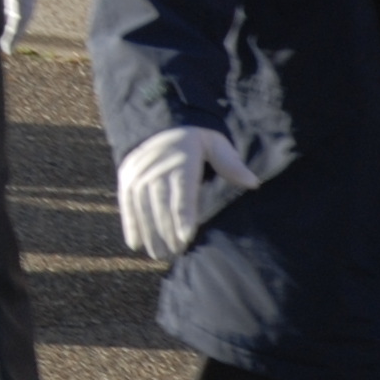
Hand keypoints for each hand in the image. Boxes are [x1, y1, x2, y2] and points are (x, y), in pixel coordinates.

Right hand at [116, 124, 257, 263]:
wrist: (164, 125)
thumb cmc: (198, 141)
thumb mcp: (216, 145)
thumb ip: (231, 165)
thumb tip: (252, 182)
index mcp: (182, 159)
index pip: (182, 191)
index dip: (183, 216)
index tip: (186, 238)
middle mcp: (156, 165)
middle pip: (160, 202)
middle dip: (166, 230)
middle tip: (174, 253)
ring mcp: (138, 171)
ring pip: (142, 205)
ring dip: (149, 232)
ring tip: (158, 254)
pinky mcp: (126, 176)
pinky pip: (127, 202)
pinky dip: (130, 223)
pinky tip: (135, 243)